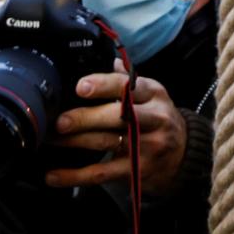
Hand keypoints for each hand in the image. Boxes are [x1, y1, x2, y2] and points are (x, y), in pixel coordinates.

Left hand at [43, 65, 186, 191]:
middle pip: (118, 116)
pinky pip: (102, 173)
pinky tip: (53, 175)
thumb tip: (108, 58)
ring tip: (48, 140)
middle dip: (86, 118)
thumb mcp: (151, 94)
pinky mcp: (137, 170)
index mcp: (153, 94)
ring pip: (106, 143)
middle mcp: (153, 119)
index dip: (104, 86)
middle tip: (60, 121)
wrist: (184, 154)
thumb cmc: (158, 117)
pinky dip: (75, 176)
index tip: (81, 87)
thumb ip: (127, 78)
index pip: (129, 87)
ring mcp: (147, 146)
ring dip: (74, 142)